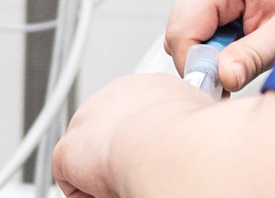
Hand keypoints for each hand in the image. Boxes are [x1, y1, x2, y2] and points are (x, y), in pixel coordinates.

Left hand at [50, 74, 206, 197]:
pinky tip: (109, 193)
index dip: (142, 139)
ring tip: (127, 184)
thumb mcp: (204, 118)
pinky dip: (86, 192)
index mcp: (153, 87)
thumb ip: (192, 122)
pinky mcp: (70, 149)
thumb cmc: (197, 141)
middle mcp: (117, 96)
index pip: (139, 112)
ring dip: (103, 171)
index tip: (152, 155)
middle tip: (138, 173)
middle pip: (111, 129)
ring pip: (90, 151)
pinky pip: (70, 177)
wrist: (172, 151)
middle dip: (120, 153)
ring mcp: (89, 119)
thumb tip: (200, 137)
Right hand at [163, 0, 274, 92]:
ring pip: (187, 31)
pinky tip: (243, 43)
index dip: (198, 66)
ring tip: (247, 54)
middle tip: (238, 73)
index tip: (223, 87)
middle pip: (179, 31)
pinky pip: (199, 25)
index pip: (182, 32)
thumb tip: (222, 77)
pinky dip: (216, 43)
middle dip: (204, 60)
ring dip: (211, 52)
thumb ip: (251, 56)